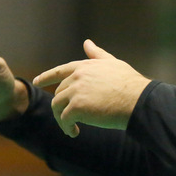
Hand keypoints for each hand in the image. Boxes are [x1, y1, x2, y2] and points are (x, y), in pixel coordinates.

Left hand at [32, 39, 150, 137]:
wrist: (138, 100)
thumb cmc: (131, 84)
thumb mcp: (113, 64)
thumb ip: (98, 55)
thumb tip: (87, 43)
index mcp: (84, 67)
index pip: (60, 71)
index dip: (47, 76)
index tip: (37, 82)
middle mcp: (77, 77)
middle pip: (59, 93)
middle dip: (63, 105)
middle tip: (71, 118)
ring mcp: (75, 91)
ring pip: (57, 106)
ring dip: (62, 119)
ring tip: (71, 128)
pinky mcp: (77, 107)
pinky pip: (64, 119)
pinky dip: (67, 127)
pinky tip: (74, 132)